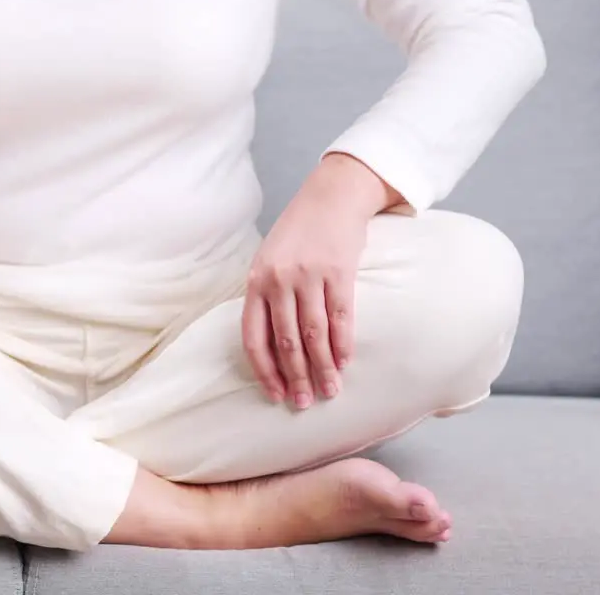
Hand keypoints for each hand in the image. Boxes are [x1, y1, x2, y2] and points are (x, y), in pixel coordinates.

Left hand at [242, 154, 400, 408]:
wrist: (331, 196)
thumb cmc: (298, 233)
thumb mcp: (269, 261)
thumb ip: (266, 298)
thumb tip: (270, 344)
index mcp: (256, 281)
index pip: (254, 337)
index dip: (264, 370)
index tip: (275, 394)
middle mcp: (279, 280)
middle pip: (286, 342)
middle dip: (296, 377)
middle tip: (305, 403)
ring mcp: (309, 276)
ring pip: (314, 335)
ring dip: (323, 368)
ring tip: (330, 390)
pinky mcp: (339, 271)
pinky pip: (341, 317)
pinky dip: (343, 344)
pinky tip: (345, 363)